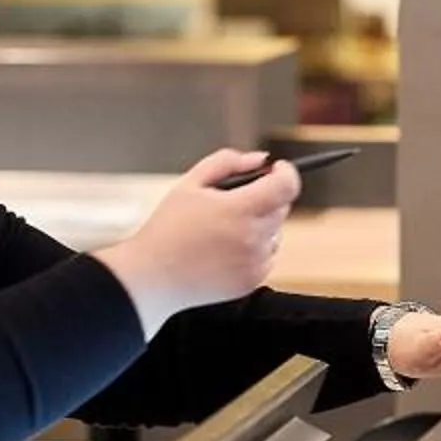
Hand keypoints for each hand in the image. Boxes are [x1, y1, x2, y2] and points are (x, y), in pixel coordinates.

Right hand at [93, 149, 296, 334]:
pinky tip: (225, 249)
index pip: (286, 186)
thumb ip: (227, 162)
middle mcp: (252, 237)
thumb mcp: (190, 183)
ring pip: (276, 233)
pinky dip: (254, 249)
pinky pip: (267, 256)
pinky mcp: (253, 280)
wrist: (153, 275)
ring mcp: (255, 262)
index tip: (277, 169)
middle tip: (236, 201)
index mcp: (238, 209)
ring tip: (225, 229)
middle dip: (266, 198)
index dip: (286, 172)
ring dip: (261, 225)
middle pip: (281, 207)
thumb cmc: (168, 229)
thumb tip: (259, 160)